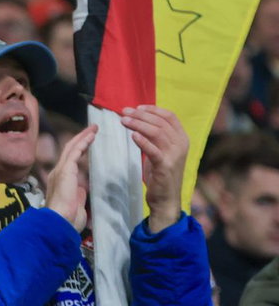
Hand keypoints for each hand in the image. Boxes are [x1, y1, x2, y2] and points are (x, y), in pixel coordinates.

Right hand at [46, 124, 97, 232]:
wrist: (59, 222)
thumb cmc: (67, 219)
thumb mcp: (75, 205)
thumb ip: (78, 195)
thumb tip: (81, 190)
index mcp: (60, 181)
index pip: (70, 160)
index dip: (79, 149)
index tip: (89, 142)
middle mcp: (57, 172)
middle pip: (70, 150)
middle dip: (81, 138)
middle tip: (92, 130)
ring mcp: (60, 170)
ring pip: (72, 148)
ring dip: (83, 137)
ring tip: (93, 129)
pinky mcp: (65, 170)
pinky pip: (75, 152)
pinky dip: (83, 142)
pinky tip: (91, 136)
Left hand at [122, 105, 188, 231]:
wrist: (166, 199)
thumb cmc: (160, 174)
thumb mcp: (160, 151)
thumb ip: (155, 137)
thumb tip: (139, 120)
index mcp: (182, 138)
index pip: (170, 116)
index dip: (153, 109)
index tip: (137, 107)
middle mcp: (181, 144)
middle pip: (161, 122)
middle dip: (141, 115)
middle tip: (124, 111)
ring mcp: (174, 155)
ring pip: (156, 132)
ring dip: (138, 124)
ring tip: (123, 120)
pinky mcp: (165, 166)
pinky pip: (153, 150)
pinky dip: (142, 141)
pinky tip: (132, 136)